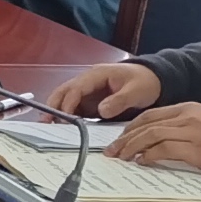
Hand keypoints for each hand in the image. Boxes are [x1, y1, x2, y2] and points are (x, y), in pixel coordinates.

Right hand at [48, 61, 162, 119]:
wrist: (154, 79)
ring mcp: (88, 91)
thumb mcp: (137, 91)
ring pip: (65, 98)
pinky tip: (62, 126)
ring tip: (47, 125)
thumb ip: (119, 101)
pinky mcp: (91, 101)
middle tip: (45, 121)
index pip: (76, 88)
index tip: (64, 118)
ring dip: (56, 110)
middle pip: (64, 91)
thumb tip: (101, 111)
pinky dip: (66, 116)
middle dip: (53, 105)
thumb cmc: (145, 82)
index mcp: (97, 75)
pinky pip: (74, 107)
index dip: (68, 103)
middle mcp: (88, 81)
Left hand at [108, 102, 200, 170]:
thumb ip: (178, 125)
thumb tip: (150, 138)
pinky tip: (142, 161)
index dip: (130, 127)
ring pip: (151, 135)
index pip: (150, 115)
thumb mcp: (199, 123)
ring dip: (132, 147)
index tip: (118, 138)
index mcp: (186, 108)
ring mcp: (190, 132)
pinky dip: (149, 155)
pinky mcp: (194, 148)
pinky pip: (164, 149)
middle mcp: (186, 117)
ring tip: (122, 157)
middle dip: (125, 138)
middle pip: (146, 124)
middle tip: (112, 150)